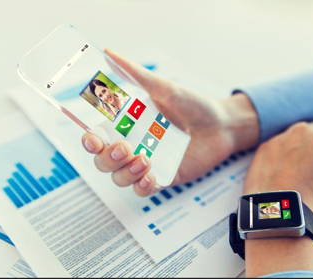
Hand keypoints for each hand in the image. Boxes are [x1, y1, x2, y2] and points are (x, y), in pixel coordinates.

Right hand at [82, 49, 258, 195]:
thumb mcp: (164, 88)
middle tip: (124, 148)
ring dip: (126, 173)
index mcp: (127, 126)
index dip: (89, 142)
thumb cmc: (193, 104)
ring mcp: (147, 164)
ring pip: (120, 178)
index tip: (93, 138)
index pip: (97, 138)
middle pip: (103, 162)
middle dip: (108, 158)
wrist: (222, 124)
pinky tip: (151, 177)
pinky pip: (143, 190)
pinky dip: (142, 186)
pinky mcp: (163, 178)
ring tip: (144, 159)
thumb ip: (137, 75)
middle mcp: (133, 146)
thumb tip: (110, 54)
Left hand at [244, 122, 312, 219]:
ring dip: (300, 147)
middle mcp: (302, 131)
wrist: (278, 210)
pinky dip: (282, 154)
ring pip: (295, 137)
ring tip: (302, 168)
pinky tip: (284, 170)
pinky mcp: (264, 148)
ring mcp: (280, 138)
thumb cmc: (312, 199)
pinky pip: (277, 146)